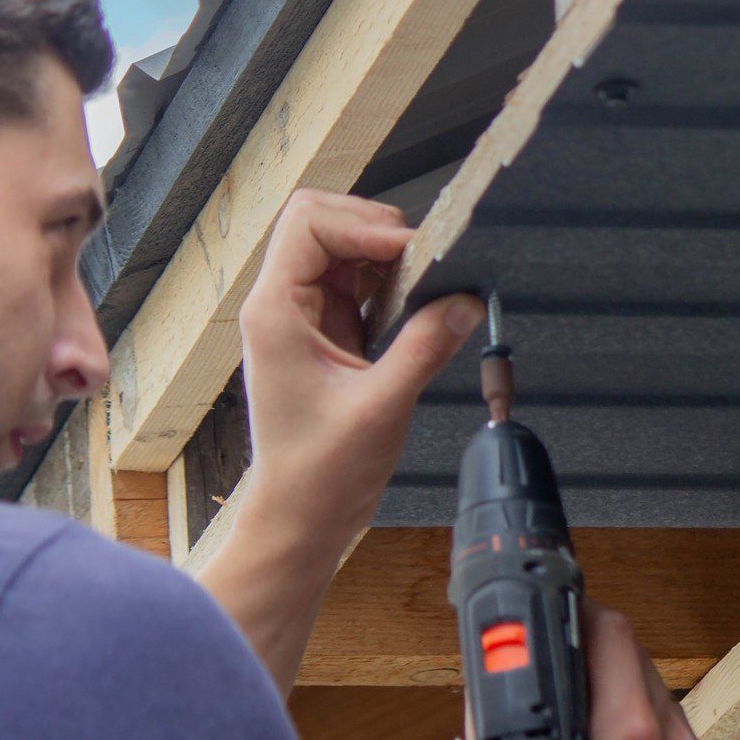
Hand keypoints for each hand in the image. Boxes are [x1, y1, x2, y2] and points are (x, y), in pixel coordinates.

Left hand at [235, 190, 482, 545]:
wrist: (300, 517)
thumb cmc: (319, 474)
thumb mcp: (382, 408)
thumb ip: (424, 348)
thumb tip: (464, 301)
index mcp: (275, 312)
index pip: (309, 222)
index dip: (363, 224)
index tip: (411, 250)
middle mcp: (280, 306)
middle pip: (322, 222)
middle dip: (374, 230)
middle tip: (422, 258)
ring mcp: (301, 317)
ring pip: (340, 248)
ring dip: (383, 255)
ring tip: (423, 280)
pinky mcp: (323, 333)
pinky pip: (354, 282)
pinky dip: (386, 282)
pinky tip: (413, 304)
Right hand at [475, 602, 726, 739]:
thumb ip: (494, 711)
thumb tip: (488, 663)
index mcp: (628, 737)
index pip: (613, 633)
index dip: (581, 615)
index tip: (561, 615)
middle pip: (638, 659)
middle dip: (599, 656)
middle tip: (565, 665)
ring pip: (662, 697)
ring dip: (625, 694)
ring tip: (588, 719)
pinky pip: (677, 739)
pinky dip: (649, 737)